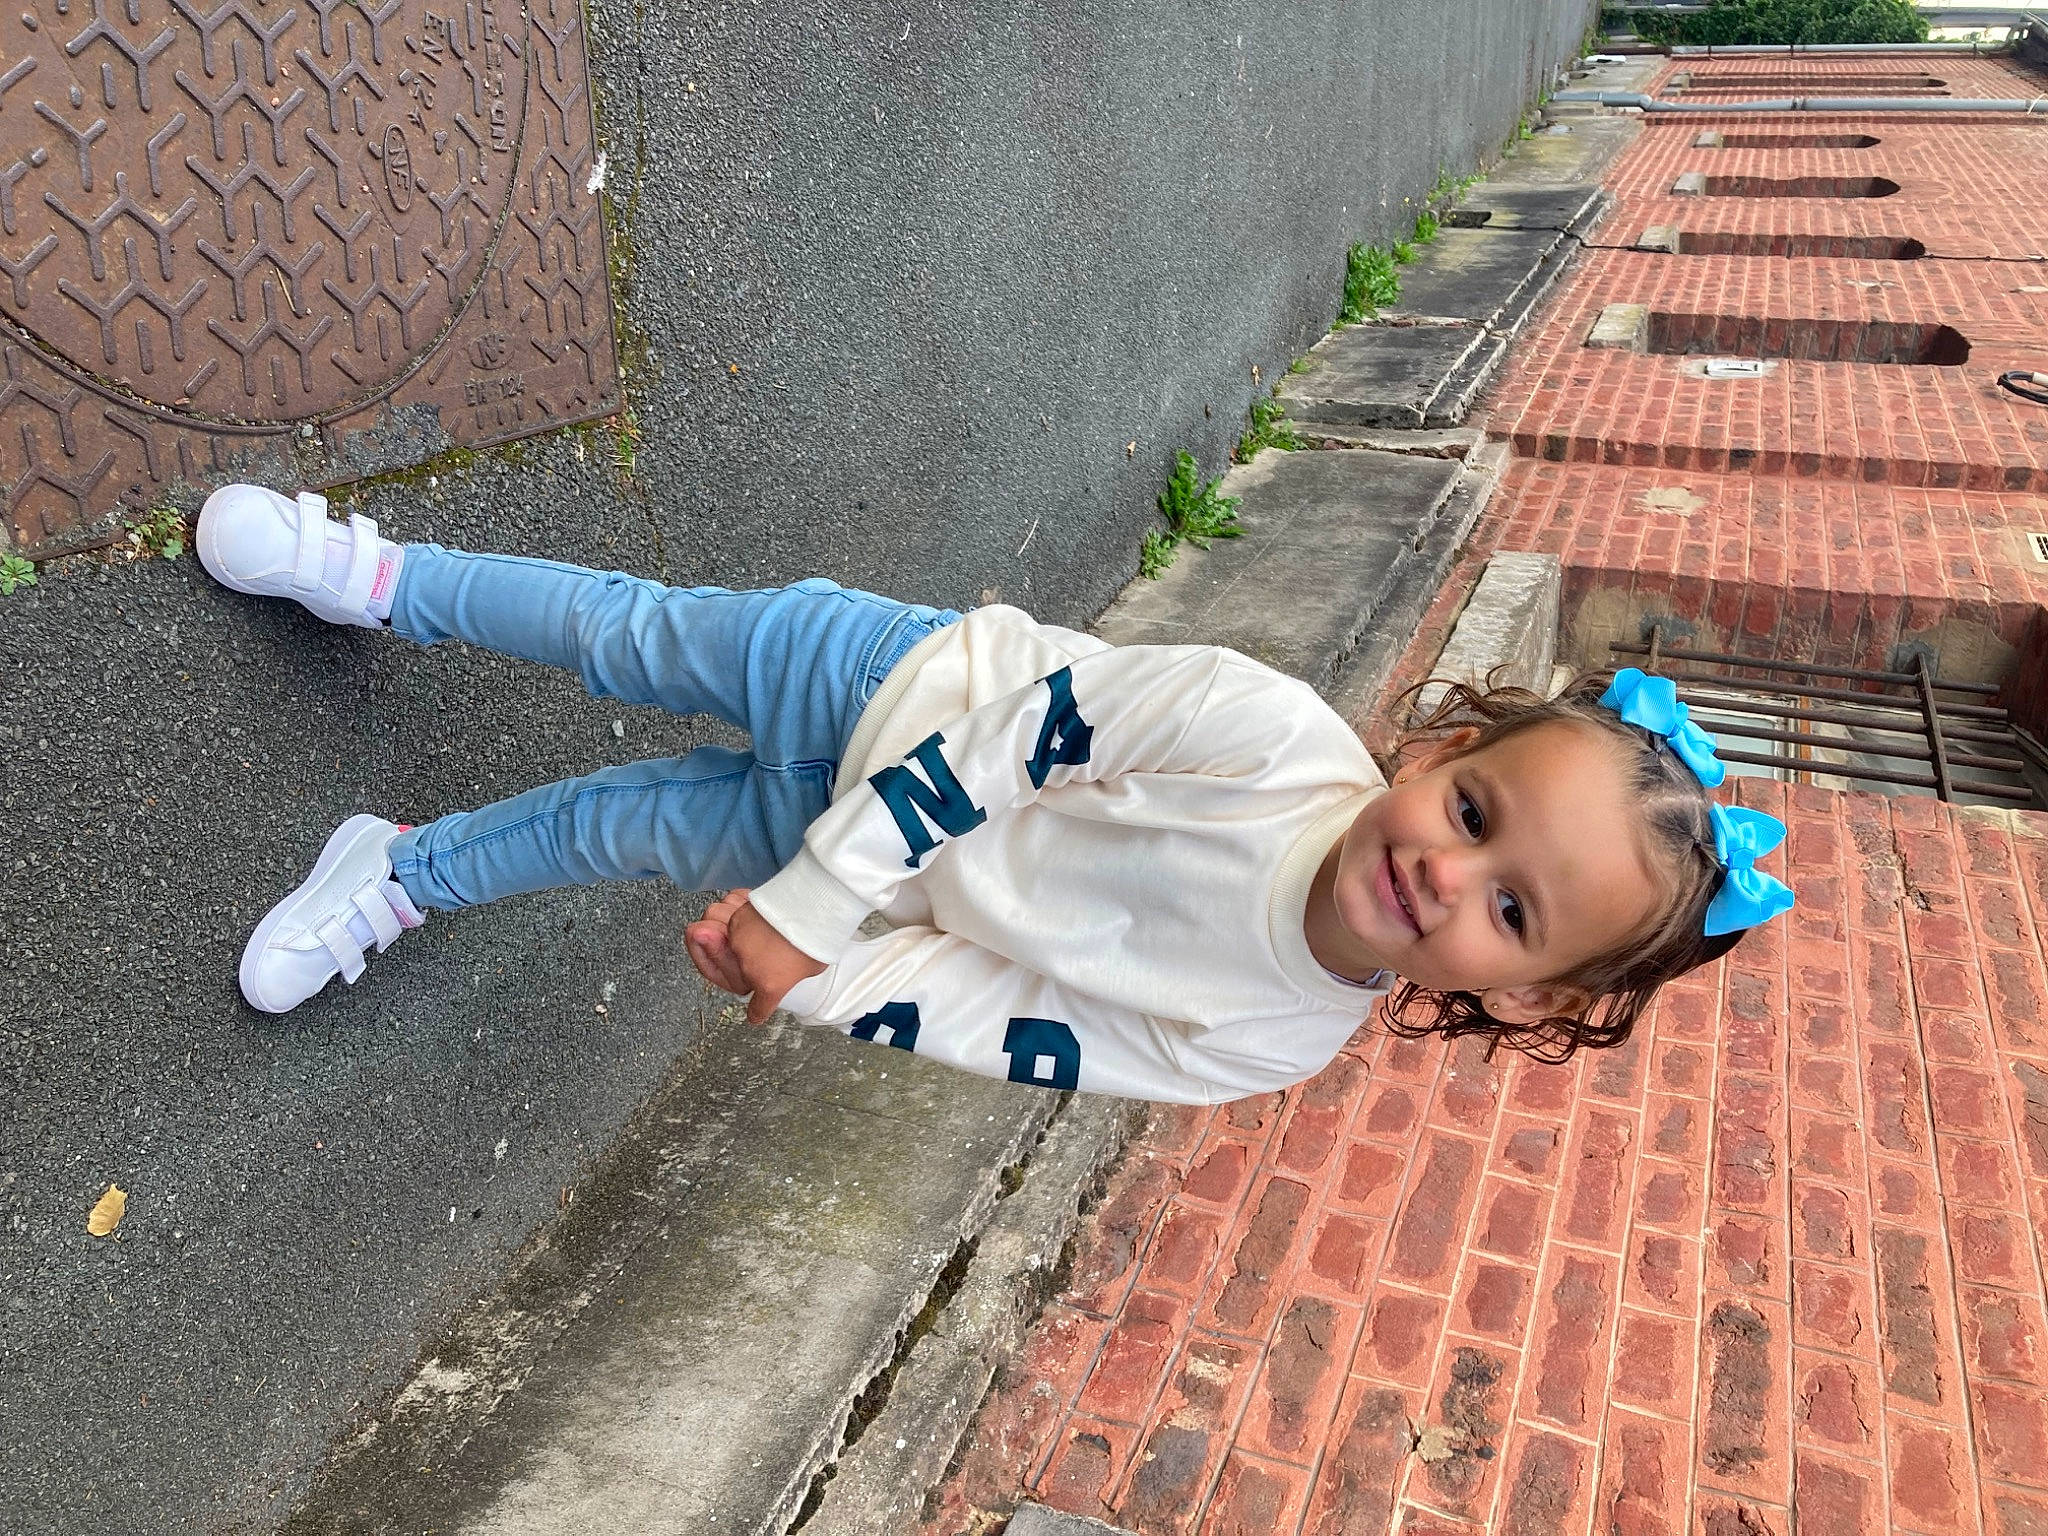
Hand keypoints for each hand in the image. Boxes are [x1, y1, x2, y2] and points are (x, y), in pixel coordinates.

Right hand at [684, 890, 826, 1024]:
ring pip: (731, 950)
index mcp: (769, 984)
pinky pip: (734, 927)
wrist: (808, 907)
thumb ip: (795, 973)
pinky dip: (744, 925)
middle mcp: (748, 966)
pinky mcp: (737, 920)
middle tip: (774, 957)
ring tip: (766, 934)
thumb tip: (793, 969)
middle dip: (756, 969)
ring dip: (745, 945)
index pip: (758, 1009)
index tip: (756, 1014)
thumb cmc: (816, 938)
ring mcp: (739, 943)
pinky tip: (760, 920)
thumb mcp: (812, 967)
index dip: (758, 1012)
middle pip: (742, 977)